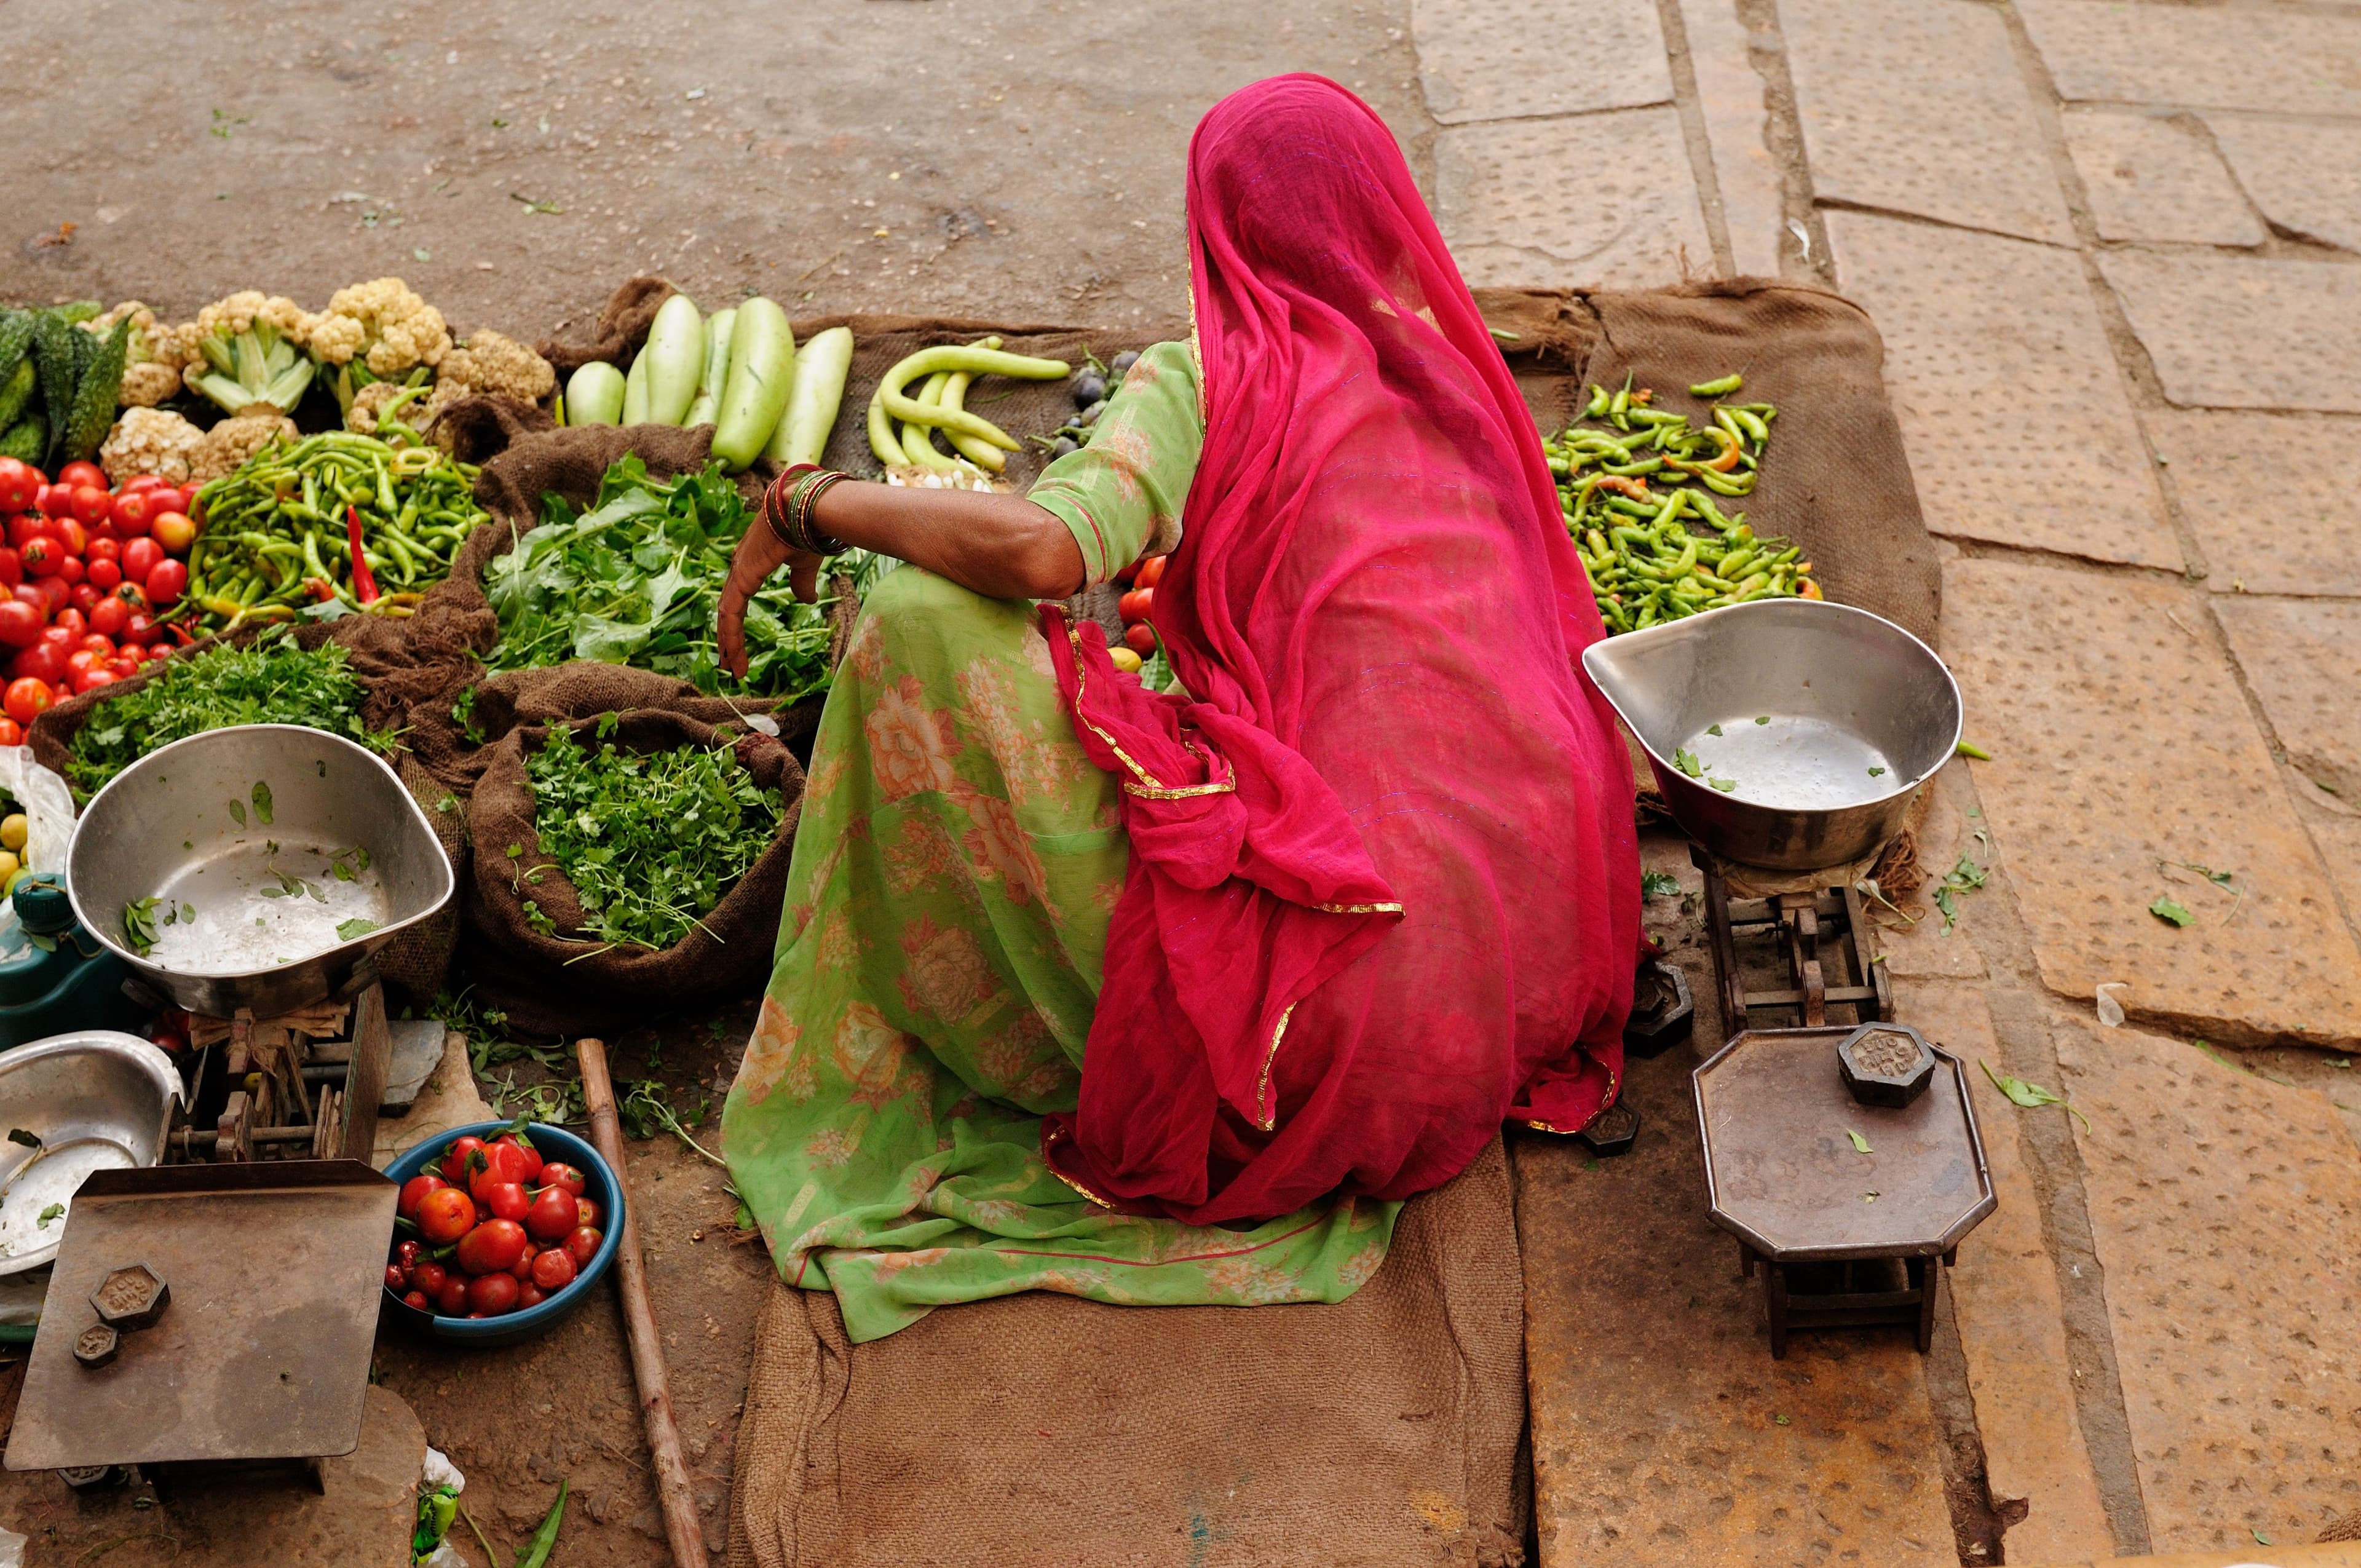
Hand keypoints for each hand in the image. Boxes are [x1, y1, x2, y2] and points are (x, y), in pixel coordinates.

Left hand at [716, 519, 820, 680]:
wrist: (808, 508)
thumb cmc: (808, 530)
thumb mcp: (805, 564)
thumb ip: (801, 583)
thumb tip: (807, 599)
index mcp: (751, 563)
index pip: (738, 600)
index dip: (737, 624)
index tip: (740, 649)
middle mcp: (740, 567)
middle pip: (728, 610)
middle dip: (728, 639)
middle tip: (731, 666)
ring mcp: (739, 570)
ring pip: (727, 614)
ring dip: (728, 643)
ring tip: (732, 669)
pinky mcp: (743, 576)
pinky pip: (731, 612)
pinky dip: (730, 635)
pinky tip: (732, 654)